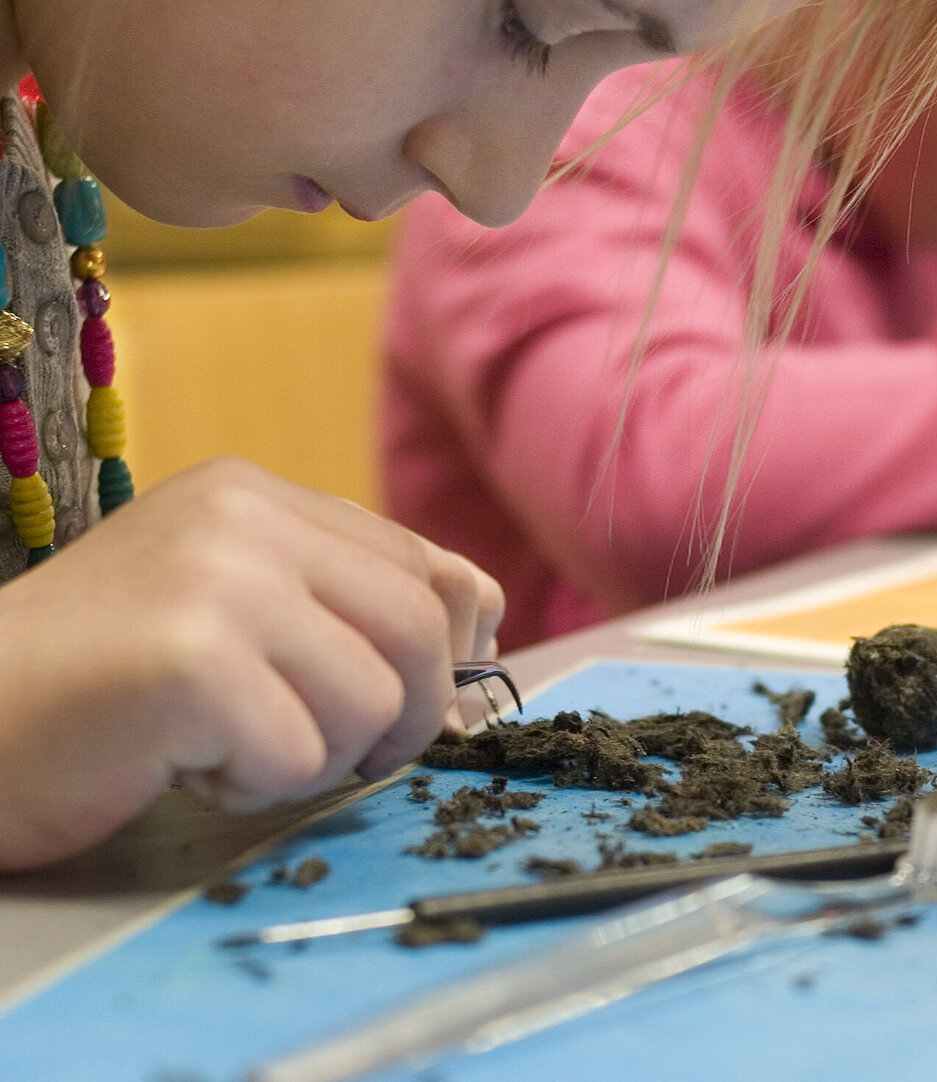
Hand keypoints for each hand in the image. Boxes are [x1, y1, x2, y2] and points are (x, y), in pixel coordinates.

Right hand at [0, 458, 503, 870]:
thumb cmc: (99, 685)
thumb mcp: (237, 611)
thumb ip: (349, 600)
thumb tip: (486, 618)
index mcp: (256, 494)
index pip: (423, 567)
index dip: (443, 649)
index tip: (411, 699)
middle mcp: (241, 516)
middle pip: (418, 629)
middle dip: (398, 715)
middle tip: (324, 748)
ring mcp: (214, 579)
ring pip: (373, 698)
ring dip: (315, 755)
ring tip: (226, 745)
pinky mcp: (189, 659)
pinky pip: (301, 753)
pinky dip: (254, 783)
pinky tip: (184, 762)